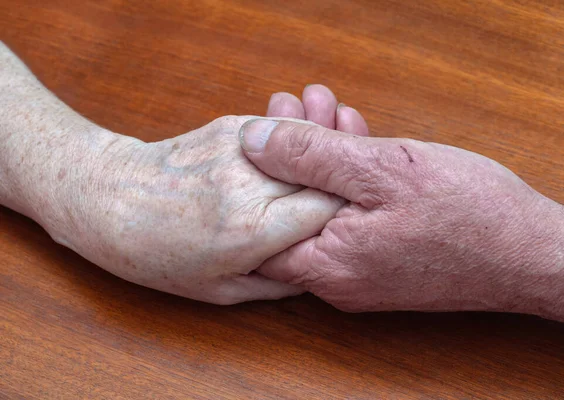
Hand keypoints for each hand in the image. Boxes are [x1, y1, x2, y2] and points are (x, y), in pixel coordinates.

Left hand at [41, 85, 367, 304]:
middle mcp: (251, 184)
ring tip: (325, 170)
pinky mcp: (230, 125)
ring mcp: (240, 148)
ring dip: (323, 158)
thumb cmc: (159, 255)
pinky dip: (293, 146)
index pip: (329, 209)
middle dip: (344, 181)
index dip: (349, 213)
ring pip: (309, 145)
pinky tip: (288, 160)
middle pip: (325, 174)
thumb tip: (319, 270)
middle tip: (354, 188)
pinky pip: (280, 133)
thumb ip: (279, 282)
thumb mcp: (220, 290)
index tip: (354, 219)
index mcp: (253, 231)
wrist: (109, 199)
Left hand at [240, 109, 563, 323]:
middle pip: (290, 211)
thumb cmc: (468, 213)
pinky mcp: (380, 262)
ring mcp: (359, 274)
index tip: (265, 127)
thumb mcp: (382, 168)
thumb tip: (252, 140)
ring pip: (321, 209)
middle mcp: (336, 279)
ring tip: (326, 107)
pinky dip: (347, 179)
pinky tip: (352, 138)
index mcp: (327, 265)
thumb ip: (311, 155)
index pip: (256, 227)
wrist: (532, 253)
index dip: (254, 173)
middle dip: (293, 150)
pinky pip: (348, 218)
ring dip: (322, 157)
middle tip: (299, 103)